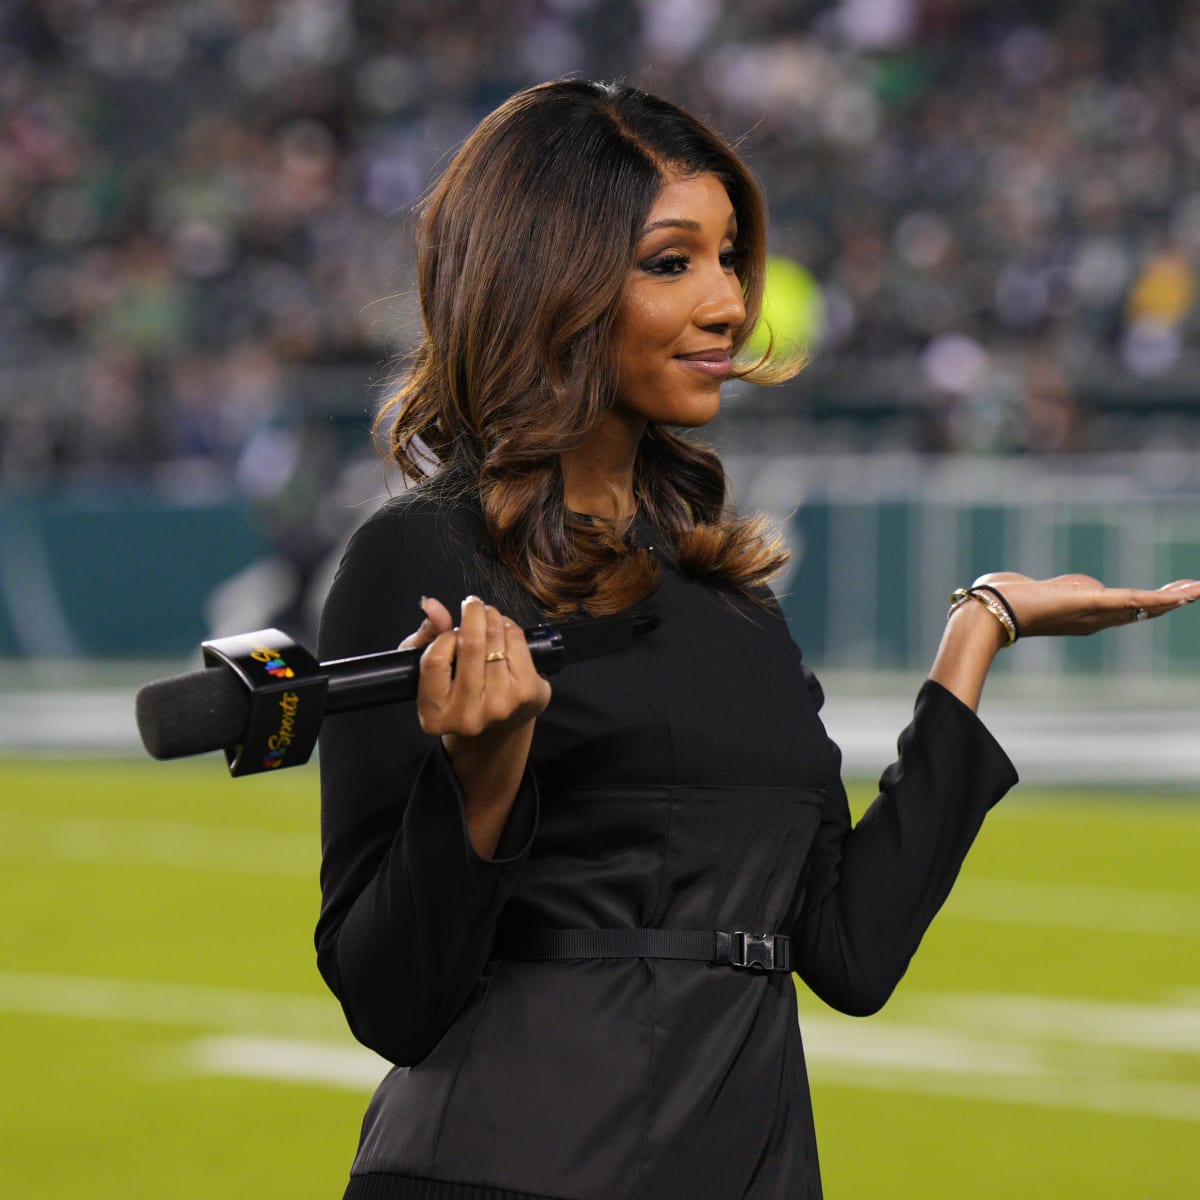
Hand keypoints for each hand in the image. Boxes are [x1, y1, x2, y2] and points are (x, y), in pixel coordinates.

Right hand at [400, 595, 551, 740]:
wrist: (497, 729)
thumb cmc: (458, 694)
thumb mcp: (432, 670)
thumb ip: (427, 636)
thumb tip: (432, 605)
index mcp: (435, 715)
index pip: (436, 658)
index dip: (445, 636)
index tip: (451, 632)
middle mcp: (467, 716)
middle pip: (470, 645)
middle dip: (473, 614)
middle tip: (473, 604)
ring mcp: (500, 707)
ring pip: (496, 640)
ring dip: (492, 618)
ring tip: (488, 616)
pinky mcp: (526, 694)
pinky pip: (517, 644)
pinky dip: (510, 628)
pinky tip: (504, 630)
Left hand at [969, 572, 1199, 637]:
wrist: (990, 612)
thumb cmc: (1006, 601)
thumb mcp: (1045, 590)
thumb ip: (1068, 589)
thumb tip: (1086, 587)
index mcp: (1084, 616)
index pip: (1125, 609)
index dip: (1151, 603)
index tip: (1175, 596)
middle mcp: (1093, 619)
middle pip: (1141, 609)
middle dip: (1171, 600)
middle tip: (1197, 590)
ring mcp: (1093, 613)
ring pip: (1142, 605)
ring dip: (1173, 597)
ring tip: (1197, 590)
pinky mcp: (1089, 603)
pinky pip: (1130, 601)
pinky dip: (1156, 598)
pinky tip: (1178, 596)